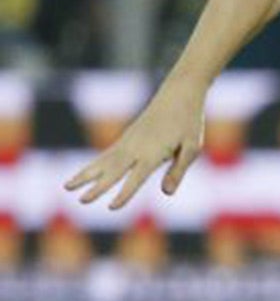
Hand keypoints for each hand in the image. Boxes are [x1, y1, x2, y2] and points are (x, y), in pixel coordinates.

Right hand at [64, 88, 206, 209]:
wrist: (178, 93)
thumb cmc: (188, 122)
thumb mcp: (192, 147)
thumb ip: (178, 170)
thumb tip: (166, 193)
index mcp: (154, 152)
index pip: (136, 178)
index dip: (125, 194)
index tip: (112, 207)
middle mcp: (136, 148)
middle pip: (113, 171)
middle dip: (97, 187)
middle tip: (81, 201)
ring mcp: (128, 141)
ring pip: (103, 161)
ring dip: (85, 175)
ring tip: (66, 187)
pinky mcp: (126, 137)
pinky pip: (106, 154)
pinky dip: (93, 165)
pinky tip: (82, 174)